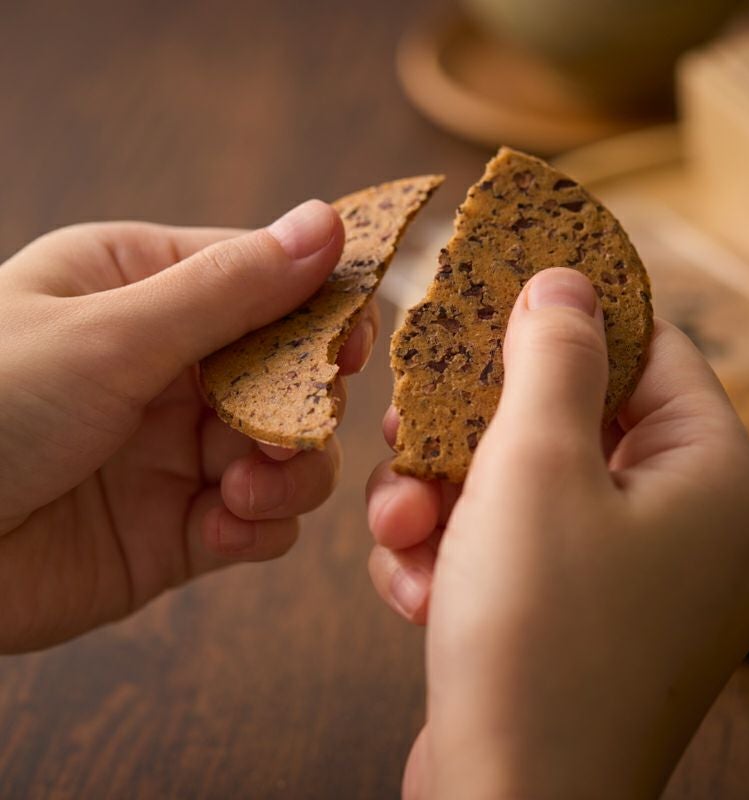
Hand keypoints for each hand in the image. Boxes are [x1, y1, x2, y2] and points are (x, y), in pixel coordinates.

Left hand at [0, 200, 377, 651]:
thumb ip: (230, 288)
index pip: (266, 280)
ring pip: (290, 451)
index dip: (321, 309)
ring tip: (243, 488)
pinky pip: (261, 520)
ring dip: (290, 472)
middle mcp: (172, 366)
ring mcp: (180, 449)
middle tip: (292, 428)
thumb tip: (330, 223)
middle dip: (304, 405)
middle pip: (291, 372)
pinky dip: (262, 526)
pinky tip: (226, 529)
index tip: (353, 343)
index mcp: (145, 289)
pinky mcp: (184, 526)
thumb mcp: (109, 336)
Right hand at [366, 268, 748, 798]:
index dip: (572, 319)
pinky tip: (418, 588)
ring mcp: (635, 585)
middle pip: (574, 424)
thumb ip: (553, 357)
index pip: (650, 352)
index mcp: (714, 480)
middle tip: (412, 424)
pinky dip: (462, 555)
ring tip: (403, 526)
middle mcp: (688, 531)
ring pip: (528, 489)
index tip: (498, 301)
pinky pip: (519, 551)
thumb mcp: (536, 465)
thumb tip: (566, 282)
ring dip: (450, 496)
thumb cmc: (536, 633)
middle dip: (478, 429)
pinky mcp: (580, 624)